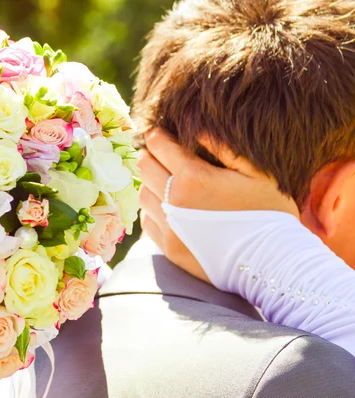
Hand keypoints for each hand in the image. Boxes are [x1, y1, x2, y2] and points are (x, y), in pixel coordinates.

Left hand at [137, 128, 298, 282]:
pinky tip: (168, 208)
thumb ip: (223, 148)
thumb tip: (197, 128)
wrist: (273, 262)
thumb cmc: (270, 213)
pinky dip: (153, 211)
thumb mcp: (256, 172)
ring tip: (164, 181)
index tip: (158, 132)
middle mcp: (174, 201)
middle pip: (145, 167)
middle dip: (150, 155)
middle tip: (158, 153)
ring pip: (143, 194)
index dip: (156, 135)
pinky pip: (148, 221)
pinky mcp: (169, 248)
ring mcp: (169, 226)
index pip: (159, 146)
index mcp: (194, 177)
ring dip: (151, 184)